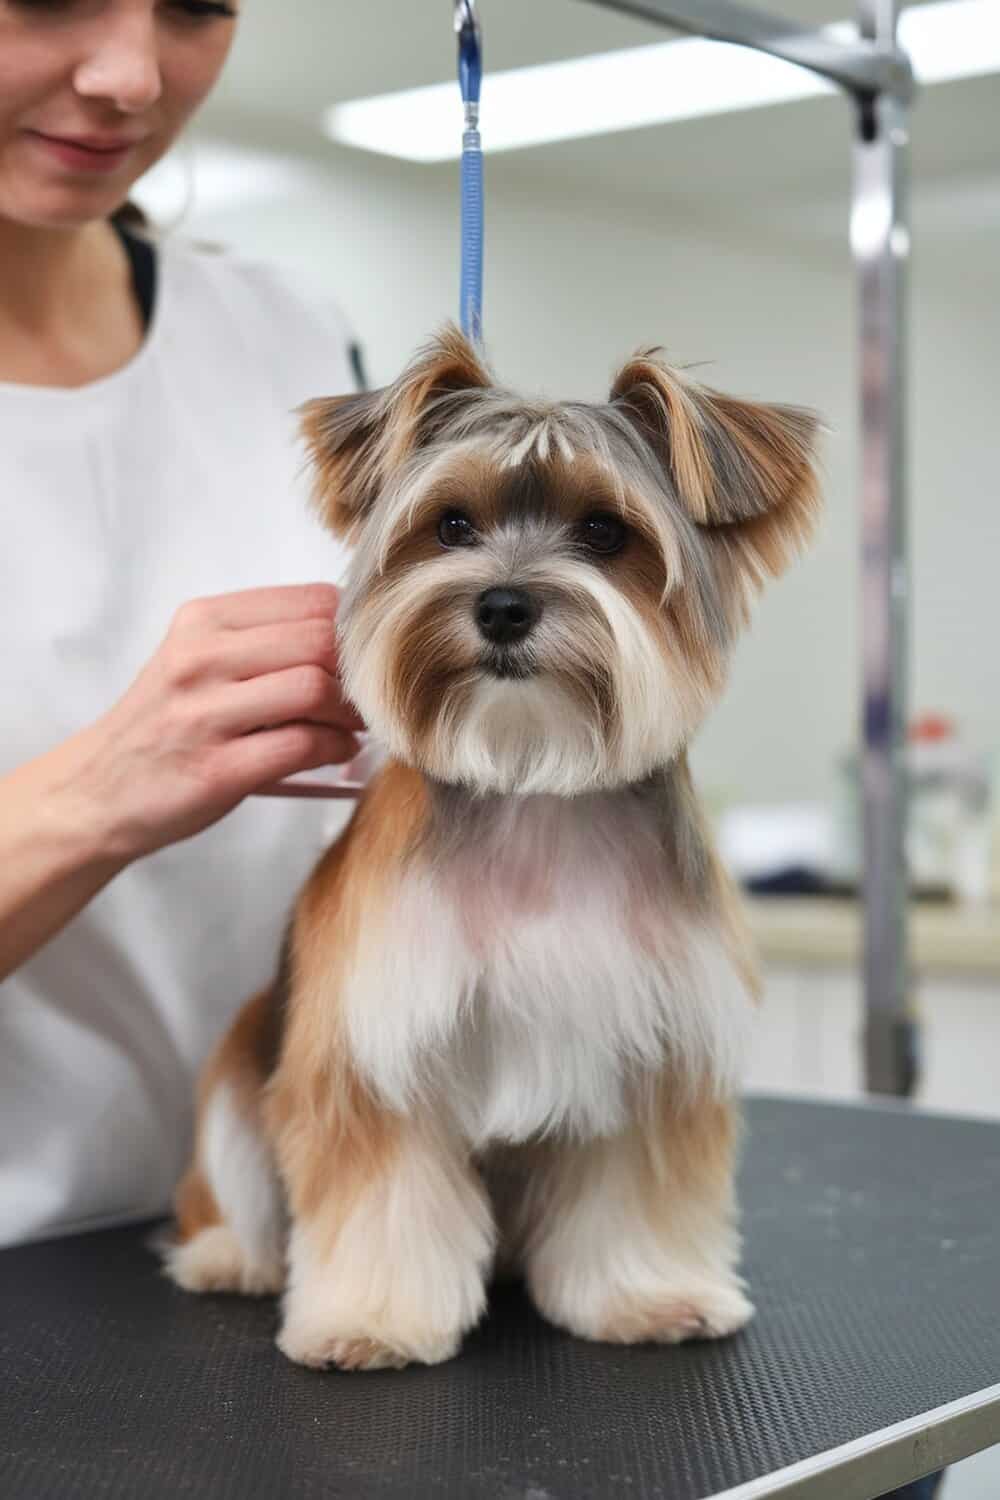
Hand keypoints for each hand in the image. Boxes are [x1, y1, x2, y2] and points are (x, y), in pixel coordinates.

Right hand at [64, 583, 363, 862]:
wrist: (97, 791)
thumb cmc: (163, 725)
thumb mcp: (198, 661)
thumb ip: (263, 642)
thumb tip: (352, 640)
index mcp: (203, 621)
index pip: (311, 600)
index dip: (355, 628)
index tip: (365, 655)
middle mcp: (200, 659)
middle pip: (319, 641)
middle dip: (358, 672)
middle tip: (369, 695)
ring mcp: (205, 714)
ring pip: (313, 689)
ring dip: (350, 712)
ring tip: (353, 725)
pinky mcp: (217, 769)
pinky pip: (302, 745)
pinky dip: (335, 748)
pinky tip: (336, 751)